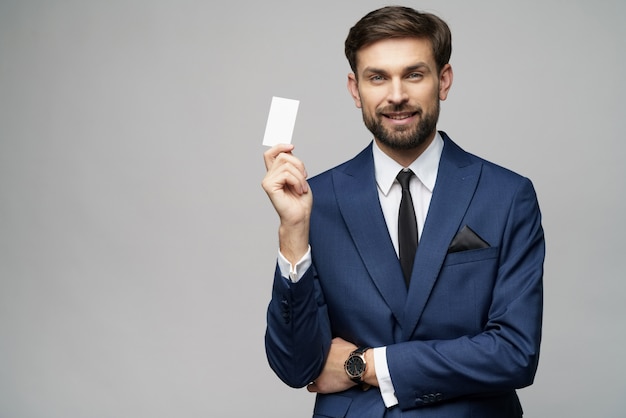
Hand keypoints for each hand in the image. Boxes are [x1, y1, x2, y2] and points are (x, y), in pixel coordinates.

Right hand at [262, 144, 311, 262]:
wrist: (300, 216)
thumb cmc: (300, 201)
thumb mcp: (299, 177)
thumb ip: (292, 164)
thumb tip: (289, 149)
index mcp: (275, 173)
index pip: (271, 153)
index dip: (279, 146)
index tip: (292, 146)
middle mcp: (269, 176)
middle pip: (283, 155)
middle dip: (299, 164)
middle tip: (304, 178)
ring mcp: (268, 181)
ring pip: (287, 164)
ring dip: (300, 176)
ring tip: (301, 187)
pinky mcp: (269, 186)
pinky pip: (286, 174)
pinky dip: (297, 181)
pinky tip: (298, 190)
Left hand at [307, 337, 357, 393]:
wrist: (358, 365)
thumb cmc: (351, 354)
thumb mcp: (338, 340)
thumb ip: (329, 342)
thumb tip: (327, 342)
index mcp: (318, 352)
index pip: (310, 356)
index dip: (314, 358)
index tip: (317, 360)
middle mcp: (315, 363)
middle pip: (309, 366)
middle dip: (314, 366)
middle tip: (320, 367)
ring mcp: (317, 375)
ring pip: (310, 376)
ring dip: (314, 376)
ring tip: (321, 376)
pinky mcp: (321, 385)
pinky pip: (311, 387)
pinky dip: (314, 386)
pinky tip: (317, 384)